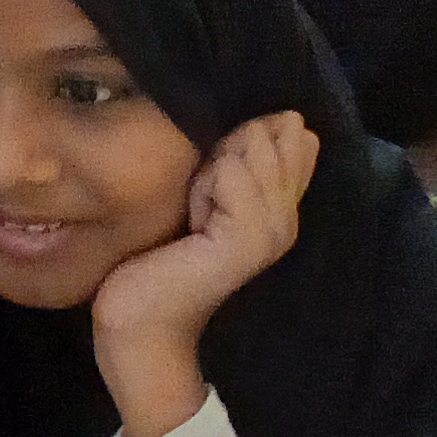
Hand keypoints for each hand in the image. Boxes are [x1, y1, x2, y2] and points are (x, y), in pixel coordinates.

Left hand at [89, 110, 320, 433]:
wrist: (141, 317)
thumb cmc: (161, 253)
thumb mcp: (204, 192)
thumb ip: (240, 158)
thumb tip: (287, 118)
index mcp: (283, 207)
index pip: (296, 140)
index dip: (246, 140)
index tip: (216, 181)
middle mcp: (287, 220)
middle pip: (268, 137)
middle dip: (223, 154)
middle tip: (200, 204)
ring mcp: (272, 232)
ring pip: (245, 152)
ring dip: (209, 173)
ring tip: (197, 215)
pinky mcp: (247, 240)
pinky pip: (230, 174)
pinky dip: (204, 188)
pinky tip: (195, 224)